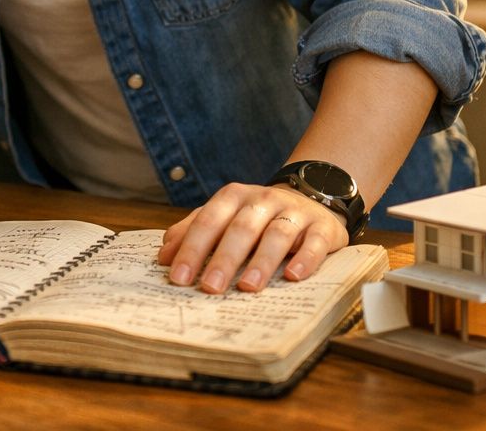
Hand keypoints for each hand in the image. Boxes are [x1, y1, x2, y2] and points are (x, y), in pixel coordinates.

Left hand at [156, 182, 348, 293]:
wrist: (310, 198)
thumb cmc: (257, 217)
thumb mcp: (224, 217)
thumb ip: (194, 231)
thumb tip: (163, 256)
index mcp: (233, 197)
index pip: (209, 221)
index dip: (192, 249)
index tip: (179, 277)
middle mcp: (263, 200)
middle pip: (241, 229)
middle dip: (224, 259)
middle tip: (210, 288)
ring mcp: (294, 213)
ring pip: (277, 235)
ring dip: (261, 261)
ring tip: (248, 287)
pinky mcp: (322, 227)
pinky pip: (314, 242)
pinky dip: (305, 259)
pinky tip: (294, 277)